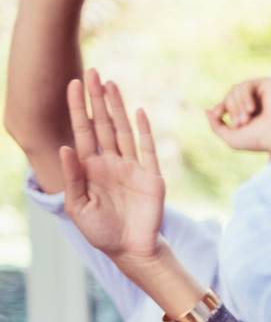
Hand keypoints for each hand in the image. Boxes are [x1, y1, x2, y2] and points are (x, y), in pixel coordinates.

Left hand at [60, 71, 164, 263]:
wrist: (130, 249)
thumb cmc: (100, 231)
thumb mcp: (78, 206)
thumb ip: (73, 176)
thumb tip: (67, 147)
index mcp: (89, 168)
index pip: (81, 131)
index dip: (76, 108)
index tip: (72, 84)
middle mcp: (110, 162)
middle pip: (102, 124)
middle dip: (96, 99)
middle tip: (92, 72)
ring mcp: (131, 167)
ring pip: (122, 130)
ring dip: (116, 107)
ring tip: (111, 84)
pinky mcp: (151, 176)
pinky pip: (147, 148)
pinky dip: (143, 130)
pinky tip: (138, 112)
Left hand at [207, 78, 270, 154]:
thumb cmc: (260, 140)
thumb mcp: (231, 137)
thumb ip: (216, 126)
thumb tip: (207, 110)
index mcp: (252, 111)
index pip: (230, 101)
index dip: (221, 106)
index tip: (217, 114)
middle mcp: (259, 99)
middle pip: (231, 94)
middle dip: (231, 109)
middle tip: (241, 123)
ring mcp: (264, 90)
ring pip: (236, 89)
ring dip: (237, 105)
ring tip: (246, 119)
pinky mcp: (269, 83)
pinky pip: (246, 85)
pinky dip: (244, 97)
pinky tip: (252, 109)